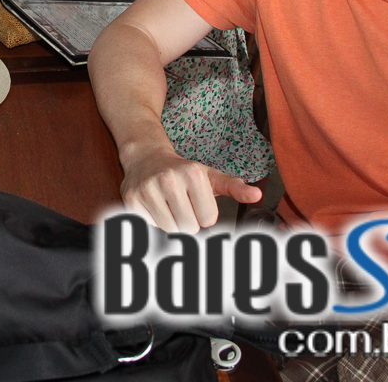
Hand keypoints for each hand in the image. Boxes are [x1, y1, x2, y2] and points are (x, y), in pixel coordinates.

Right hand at [120, 143, 261, 232]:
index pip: (208, 220)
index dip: (203, 214)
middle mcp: (169, 179)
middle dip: (187, 221)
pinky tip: (153, 207)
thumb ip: (234, 187)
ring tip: (167, 206)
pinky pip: (149, 227)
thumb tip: (256, 195)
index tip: (195, 202)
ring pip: (170, 230)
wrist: (145, 158)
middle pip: (189, 227)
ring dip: (171, 224)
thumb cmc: (181, 171)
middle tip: (180, 205)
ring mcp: (148, 189)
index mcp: (194, 174)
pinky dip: (152, 222)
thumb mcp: (209, 176)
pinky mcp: (131, 199)